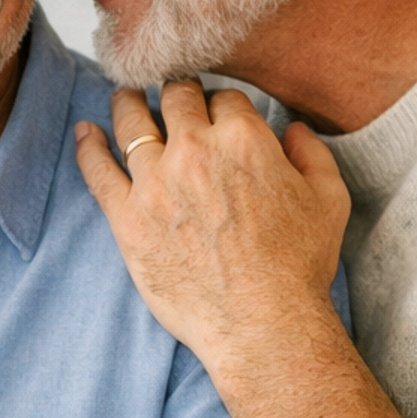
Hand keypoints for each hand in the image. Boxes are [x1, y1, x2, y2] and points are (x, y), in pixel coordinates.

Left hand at [73, 81, 349, 366]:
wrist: (262, 324)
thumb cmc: (299, 267)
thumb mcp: (329, 200)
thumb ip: (312, 153)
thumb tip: (293, 130)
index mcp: (243, 138)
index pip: (225, 98)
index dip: (223, 105)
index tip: (217, 115)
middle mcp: (194, 150)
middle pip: (175, 97)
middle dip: (176, 92)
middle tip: (170, 96)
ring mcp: (155, 182)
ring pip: (132, 121)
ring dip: (129, 104)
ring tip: (125, 98)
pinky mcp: (126, 217)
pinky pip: (97, 169)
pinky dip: (88, 146)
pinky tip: (87, 133)